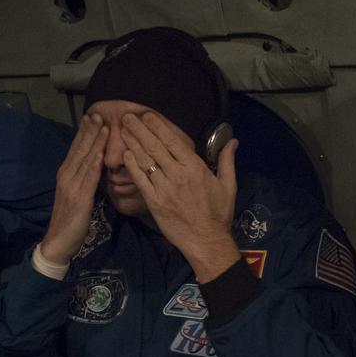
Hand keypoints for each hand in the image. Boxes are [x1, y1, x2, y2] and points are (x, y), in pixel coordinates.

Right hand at [37, 114, 108, 262]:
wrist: (58, 241)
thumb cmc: (71, 220)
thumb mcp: (77, 194)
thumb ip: (84, 178)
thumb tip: (95, 164)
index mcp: (65, 174)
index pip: (76, 148)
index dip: (84, 132)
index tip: (92, 116)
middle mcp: (66, 176)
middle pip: (80, 149)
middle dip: (90, 130)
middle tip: (98, 112)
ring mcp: (72, 186)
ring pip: (85, 159)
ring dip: (95, 141)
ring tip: (103, 125)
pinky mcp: (79, 197)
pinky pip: (89, 177)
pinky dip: (95, 163)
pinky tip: (101, 152)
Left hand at [120, 111, 239, 282]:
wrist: (207, 241)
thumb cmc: (219, 214)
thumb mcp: (228, 185)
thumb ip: (227, 161)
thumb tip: (233, 141)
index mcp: (195, 168)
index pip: (173, 141)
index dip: (157, 126)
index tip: (146, 115)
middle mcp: (178, 175)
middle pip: (155, 147)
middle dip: (139, 129)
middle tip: (127, 116)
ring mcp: (164, 189)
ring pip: (145, 161)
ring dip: (132, 144)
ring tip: (122, 131)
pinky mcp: (154, 202)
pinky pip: (140, 181)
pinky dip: (132, 166)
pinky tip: (124, 155)